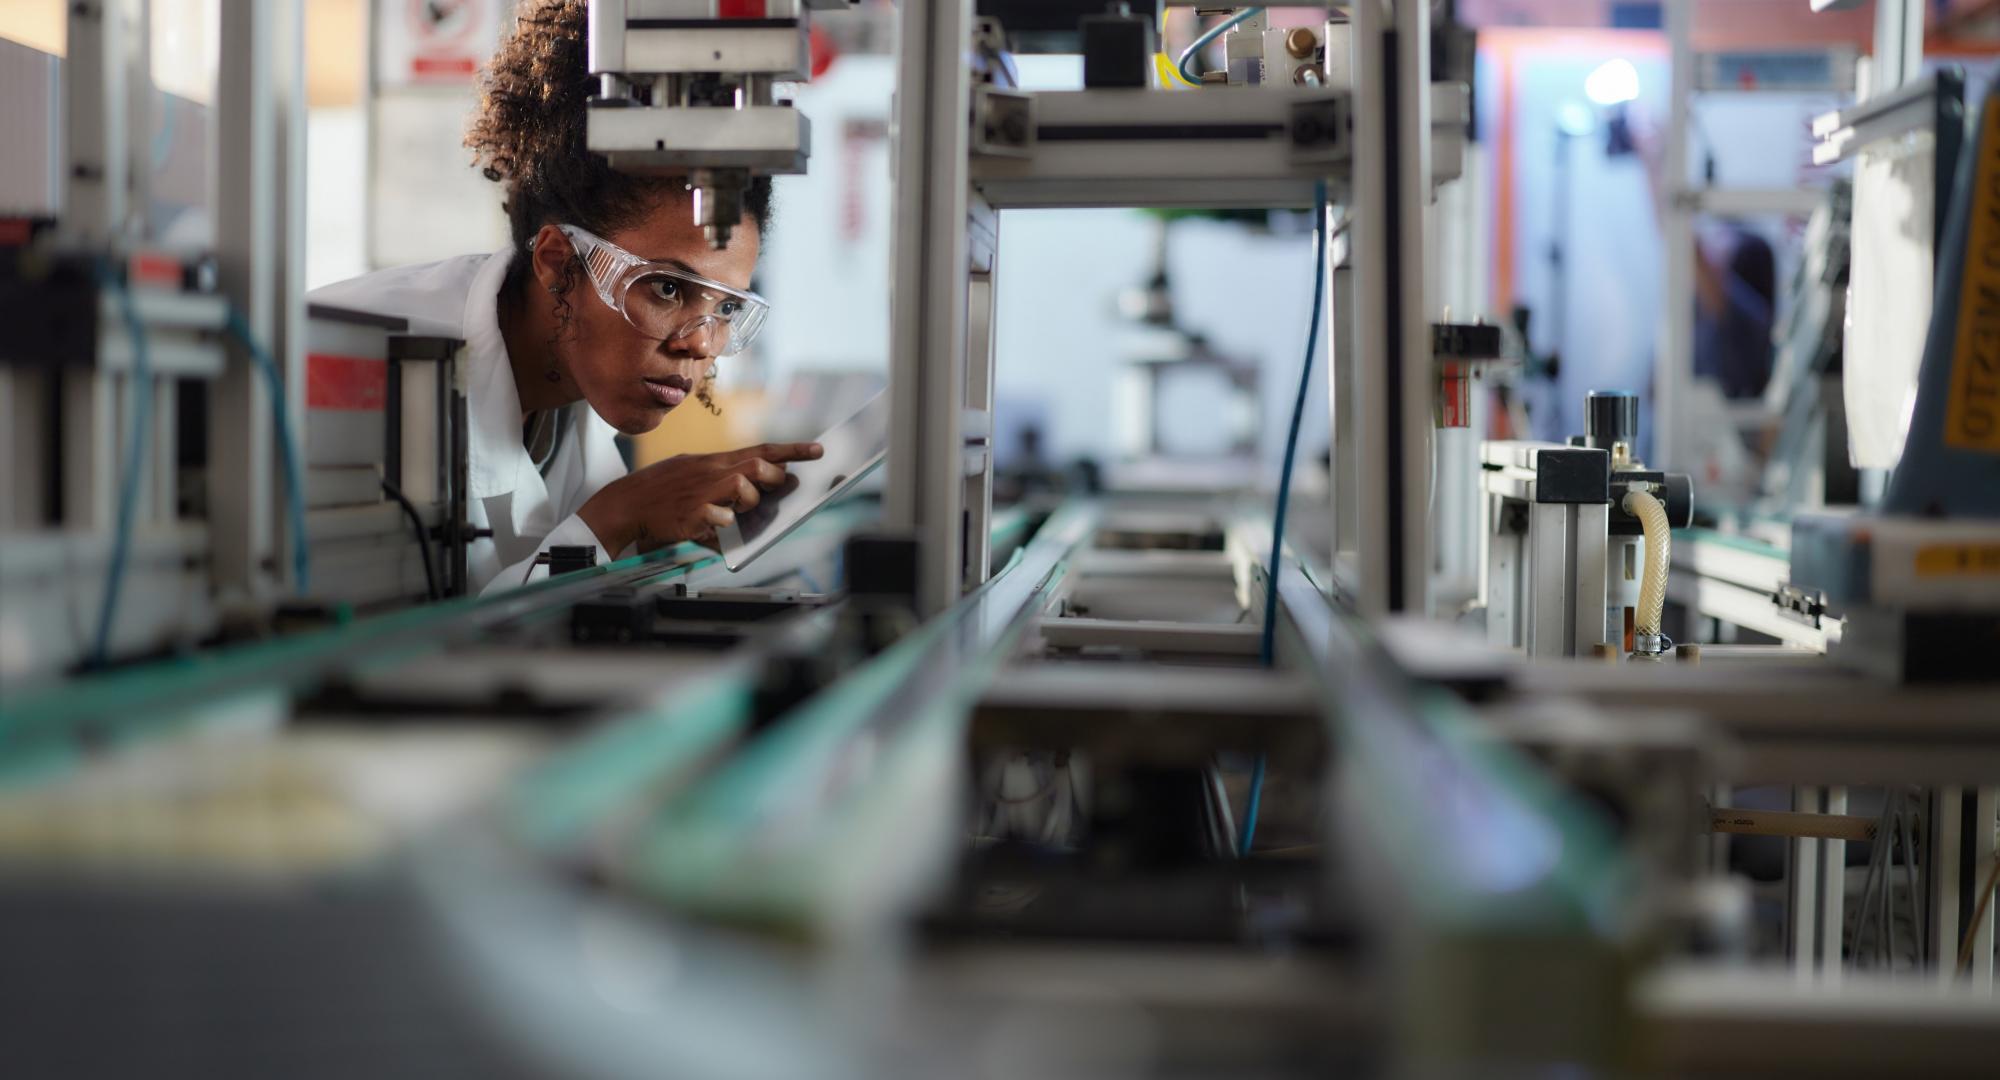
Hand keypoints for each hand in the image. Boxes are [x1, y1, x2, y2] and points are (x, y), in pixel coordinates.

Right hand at [578, 441, 822, 553]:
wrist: (623, 505)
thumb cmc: (660, 491)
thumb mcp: (692, 473)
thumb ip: (723, 477)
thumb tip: (753, 485)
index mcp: (713, 461)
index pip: (760, 450)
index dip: (791, 450)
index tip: (818, 449)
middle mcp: (710, 472)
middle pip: (756, 466)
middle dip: (773, 478)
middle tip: (776, 488)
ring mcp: (701, 493)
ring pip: (742, 488)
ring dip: (748, 502)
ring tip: (735, 510)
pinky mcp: (690, 515)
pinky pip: (720, 517)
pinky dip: (724, 523)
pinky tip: (712, 524)